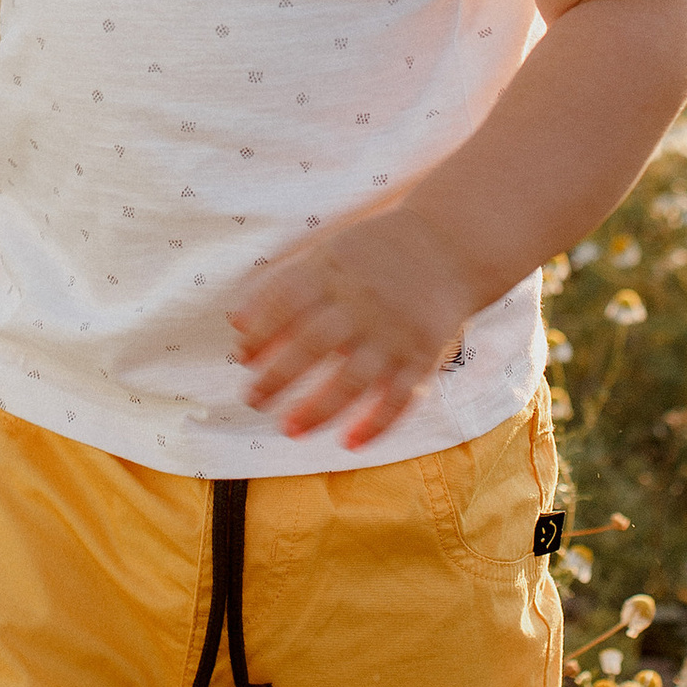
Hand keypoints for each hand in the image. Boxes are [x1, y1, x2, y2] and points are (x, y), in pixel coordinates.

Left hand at [228, 202, 475, 448]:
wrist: (450, 244)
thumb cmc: (375, 253)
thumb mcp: (329, 254)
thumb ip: (285, 286)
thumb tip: (236, 324)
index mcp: (334, 272)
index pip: (287, 303)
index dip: (261, 332)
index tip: (243, 359)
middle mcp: (362, 303)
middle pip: (312, 345)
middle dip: (278, 377)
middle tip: (253, 400)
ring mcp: (394, 333)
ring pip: (352, 379)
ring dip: (318, 408)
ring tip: (289, 428)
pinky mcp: (422, 355)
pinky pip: (399, 397)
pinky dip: (376, 423)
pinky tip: (349, 443)